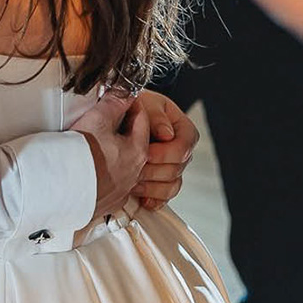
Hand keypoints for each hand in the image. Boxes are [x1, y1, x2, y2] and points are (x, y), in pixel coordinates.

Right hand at [70, 93, 152, 225]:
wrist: (58, 189)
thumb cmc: (79, 157)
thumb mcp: (97, 119)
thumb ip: (114, 102)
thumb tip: (125, 90)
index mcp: (138, 152)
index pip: (142, 119)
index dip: (132, 103)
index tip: (122, 97)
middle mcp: (134, 175)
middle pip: (135, 143)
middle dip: (123, 128)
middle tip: (107, 117)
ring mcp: (121, 192)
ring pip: (124, 166)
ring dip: (115, 152)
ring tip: (97, 142)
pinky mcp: (107, 203)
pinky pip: (112, 185)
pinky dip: (105, 174)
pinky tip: (92, 168)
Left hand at [129, 89, 196, 210]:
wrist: (116, 118)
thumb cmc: (131, 107)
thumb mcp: (143, 103)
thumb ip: (155, 116)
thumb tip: (168, 134)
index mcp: (180, 126)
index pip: (186, 143)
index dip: (167, 152)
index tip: (147, 152)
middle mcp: (179, 147)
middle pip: (178, 167)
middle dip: (154, 169)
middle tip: (134, 168)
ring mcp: (170, 165)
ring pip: (172, 185)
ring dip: (151, 186)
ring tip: (133, 180)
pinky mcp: (160, 180)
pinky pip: (164, 197)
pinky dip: (152, 199)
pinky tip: (139, 196)